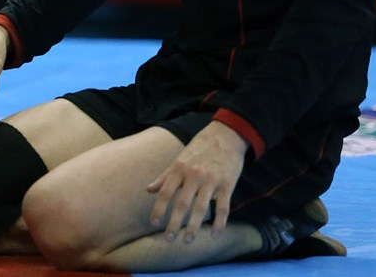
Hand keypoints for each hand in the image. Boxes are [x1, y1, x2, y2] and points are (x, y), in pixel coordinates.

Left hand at [146, 121, 247, 243]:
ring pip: (201, 208)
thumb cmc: (199, 150)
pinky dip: (219, 222)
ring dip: (193, 226)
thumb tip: (148, 190)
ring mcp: (211, 180)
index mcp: (179, 169)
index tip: (154, 223)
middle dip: (174, 223)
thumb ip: (165, 177)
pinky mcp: (228, 184)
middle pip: (182, 203)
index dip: (159, 208)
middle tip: (168, 239)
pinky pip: (223, 207)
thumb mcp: (179, 160)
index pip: (165, 192)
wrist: (225, 135)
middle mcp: (193, 175)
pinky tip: (214, 234)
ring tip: (186, 240)